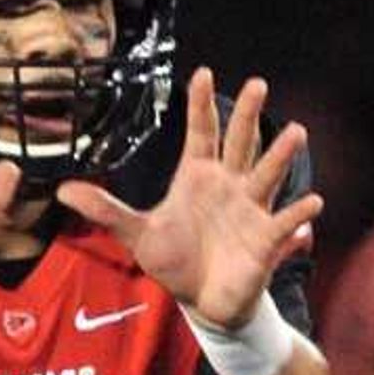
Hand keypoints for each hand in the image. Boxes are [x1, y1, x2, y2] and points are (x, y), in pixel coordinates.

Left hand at [57, 67, 321, 325]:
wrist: (202, 301)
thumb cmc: (175, 262)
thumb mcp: (137, 234)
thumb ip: (106, 210)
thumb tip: (62, 190)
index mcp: (198, 176)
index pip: (202, 132)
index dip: (202, 104)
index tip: (203, 73)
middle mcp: (229, 185)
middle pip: (241, 142)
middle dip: (249, 115)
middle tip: (258, 84)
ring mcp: (250, 209)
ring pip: (268, 175)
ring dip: (282, 156)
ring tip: (296, 133)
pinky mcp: (265, 240)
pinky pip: (285, 225)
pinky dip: (298, 218)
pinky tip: (311, 205)